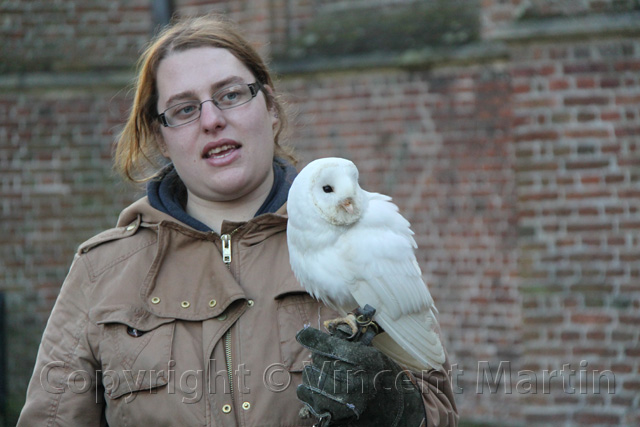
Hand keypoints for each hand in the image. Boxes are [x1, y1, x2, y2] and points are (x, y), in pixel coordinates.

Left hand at [296, 327, 424, 426]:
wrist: (393, 410)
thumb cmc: (383, 377)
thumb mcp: (373, 355)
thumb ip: (350, 344)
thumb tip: (324, 335)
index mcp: (363, 361)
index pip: (329, 346)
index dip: (313, 338)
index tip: (303, 334)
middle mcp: (351, 379)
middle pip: (317, 360)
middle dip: (319, 357)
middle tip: (329, 360)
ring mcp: (340, 398)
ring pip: (310, 376)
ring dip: (314, 374)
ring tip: (324, 375)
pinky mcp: (332, 412)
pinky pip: (307, 394)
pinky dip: (308, 390)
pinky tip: (317, 388)